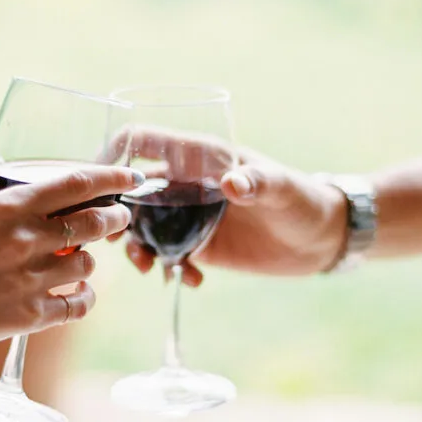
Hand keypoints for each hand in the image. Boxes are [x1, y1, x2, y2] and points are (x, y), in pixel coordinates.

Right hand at [0, 165, 139, 361]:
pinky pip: (81, 304)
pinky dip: (84, 298)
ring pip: (91, 265)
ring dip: (90, 260)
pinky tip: (75, 293)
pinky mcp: (33, 316)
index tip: (131, 175)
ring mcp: (33, 281)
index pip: (78, 183)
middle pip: (98, 222)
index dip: (113, 177)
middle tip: (117, 217)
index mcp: (8, 208)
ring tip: (78, 260)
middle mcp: (27, 241)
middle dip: (116, 217)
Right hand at [124, 148, 346, 285]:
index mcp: (199, 156)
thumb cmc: (304, 200)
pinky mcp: (198, 244)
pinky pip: (166, 255)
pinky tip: (192, 281)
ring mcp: (189, 215)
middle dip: (115, 213)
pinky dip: (168, 269)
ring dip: (136, 247)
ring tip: (149, 269)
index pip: (141, 141)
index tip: (99, 182)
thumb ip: (258, 183)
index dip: (113, 154)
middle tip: (112, 240)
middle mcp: (186, 183)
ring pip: (142, 226)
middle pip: (131, 189)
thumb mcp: (283, 190)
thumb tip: (231, 182)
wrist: (322, 238)